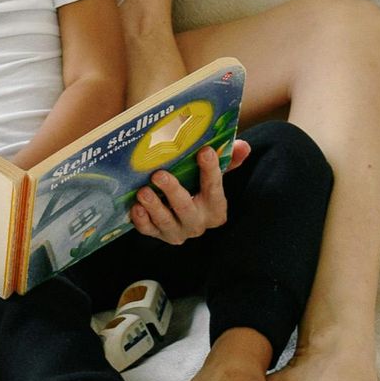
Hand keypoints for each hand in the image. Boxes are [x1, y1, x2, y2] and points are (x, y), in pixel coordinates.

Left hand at [129, 137, 247, 244]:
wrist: (179, 209)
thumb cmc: (198, 186)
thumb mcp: (214, 173)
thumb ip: (228, 159)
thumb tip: (243, 146)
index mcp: (215, 208)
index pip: (215, 188)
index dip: (211, 170)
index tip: (205, 151)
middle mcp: (198, 223)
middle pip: (187, 209)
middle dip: (173, 192)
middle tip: (159, 175)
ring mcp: (177, 231)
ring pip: (166, 222)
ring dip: (154, 206)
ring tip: (143, 191)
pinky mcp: (158, 234)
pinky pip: (149, 231)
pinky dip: (142, 221)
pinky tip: (135, 207)